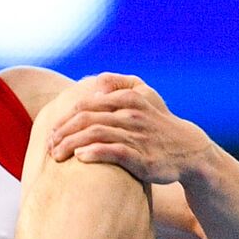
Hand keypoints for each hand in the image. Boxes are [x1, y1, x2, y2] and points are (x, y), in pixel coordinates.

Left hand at [46, 73, 213, 184]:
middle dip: (63, 133)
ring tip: (57, 155)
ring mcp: (137, 136)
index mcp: (128, 98)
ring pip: (96, 134)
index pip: (86, 105)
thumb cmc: (158, 125)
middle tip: (49, 146)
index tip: (51, 133)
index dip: (65, 119)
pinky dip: (95, 153)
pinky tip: (80, 158)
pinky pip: (114, 152)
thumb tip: (96, 81)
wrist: (189, 150)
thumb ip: (121, 85)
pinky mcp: (142, 158)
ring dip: (71, 144)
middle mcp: (131, 114)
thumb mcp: (145, 96)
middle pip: (86, 119)